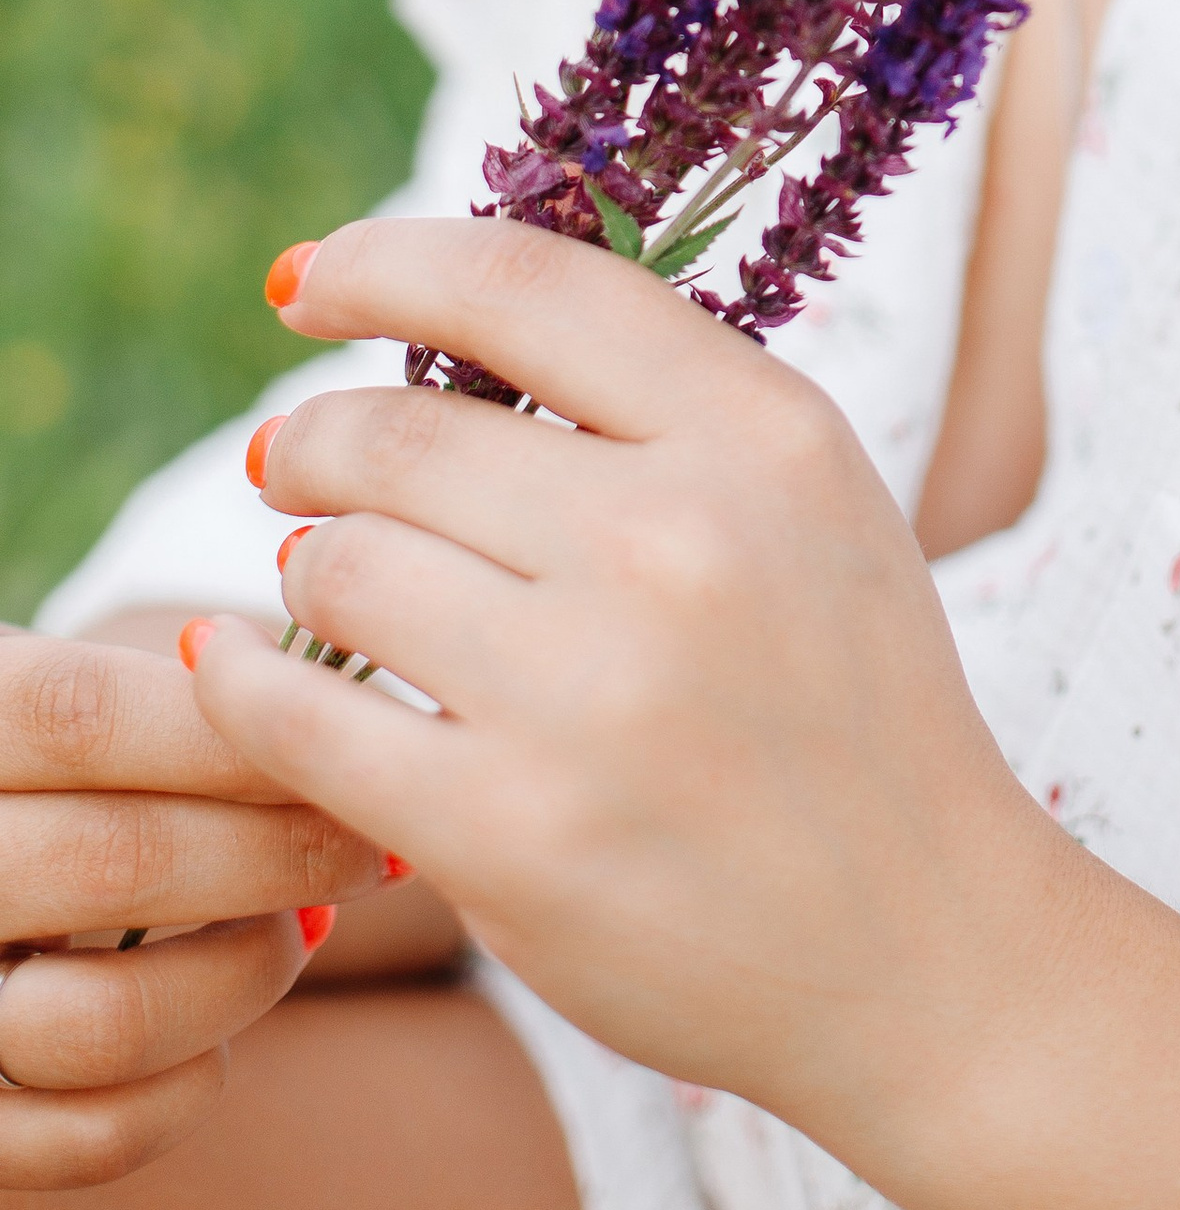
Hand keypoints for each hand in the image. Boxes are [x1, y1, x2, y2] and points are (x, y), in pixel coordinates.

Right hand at [0, 627, 391, 1186]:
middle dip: (280, 851)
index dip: (229, 727)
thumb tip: (324, 682)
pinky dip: (187, 1090)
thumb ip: (154, 697)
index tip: (340, 726)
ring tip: (304, 928)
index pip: (84, 714)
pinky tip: (224, 1033)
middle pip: (119, 863)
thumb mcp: (53, 704)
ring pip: (107, 1021)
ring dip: (244, 974)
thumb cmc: (35, 780)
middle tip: (368, 844)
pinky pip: (89, 1136)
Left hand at [184, 218, 1075, 1179]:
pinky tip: (227, 663)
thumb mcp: (810, 499)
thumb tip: (443, 330)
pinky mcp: (510, 836)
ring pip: (344, 563)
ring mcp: (590, 692)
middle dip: (317, 437)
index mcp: (762, 435)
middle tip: (293, 460)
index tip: (308, 282)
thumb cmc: (847, 700)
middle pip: (405, 431)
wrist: (921, 945)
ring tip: (330, 583)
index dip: (386, 263)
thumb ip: (662, 404)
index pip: (526, 287)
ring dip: (308, 562)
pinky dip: (242, 679)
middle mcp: (677, 542)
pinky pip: (302, 719)